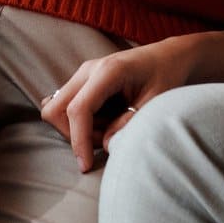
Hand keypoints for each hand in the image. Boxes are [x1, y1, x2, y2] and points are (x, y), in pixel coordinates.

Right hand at [40, 35, 210, 173]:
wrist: (168, 57)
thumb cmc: (165, 76)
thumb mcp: (156, 103)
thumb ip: (130, 124)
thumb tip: (105, 144)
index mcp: (108, 71)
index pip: (78, 109)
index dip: (78, 140)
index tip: (85, 165)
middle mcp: (88, 70)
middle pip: (55, 109)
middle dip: (73, 134)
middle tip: (104, 140)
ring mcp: (82, 75)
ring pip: (57, 110)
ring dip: (77, 129)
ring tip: (109, 129)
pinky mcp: (82, 82)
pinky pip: (65, 107)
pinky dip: (78, 122)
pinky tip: (102, 122)